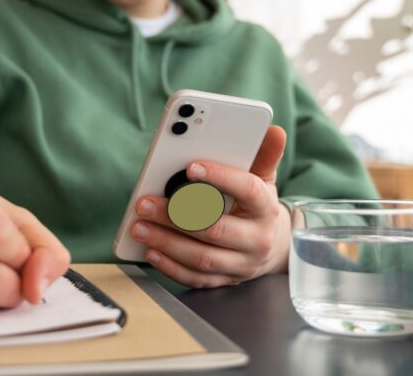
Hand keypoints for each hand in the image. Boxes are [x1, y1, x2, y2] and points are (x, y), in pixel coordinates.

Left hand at [129, 126, 289, 287]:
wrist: (271, 246)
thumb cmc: (257, 206)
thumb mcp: (264, 179)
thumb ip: (263, 155)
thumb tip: (274, 130)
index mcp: (266, 208)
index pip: (247, 190)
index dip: (220, 177)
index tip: (191, 166)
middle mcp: (257, 239)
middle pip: (216, 229)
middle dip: (175, 217)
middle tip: (145, 203)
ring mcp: (242, 264)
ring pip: (202, 258)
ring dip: (167, 243)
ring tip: (139, 227)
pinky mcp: (226, 281)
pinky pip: (196, 278)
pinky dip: (171, 267)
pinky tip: (151, 251)